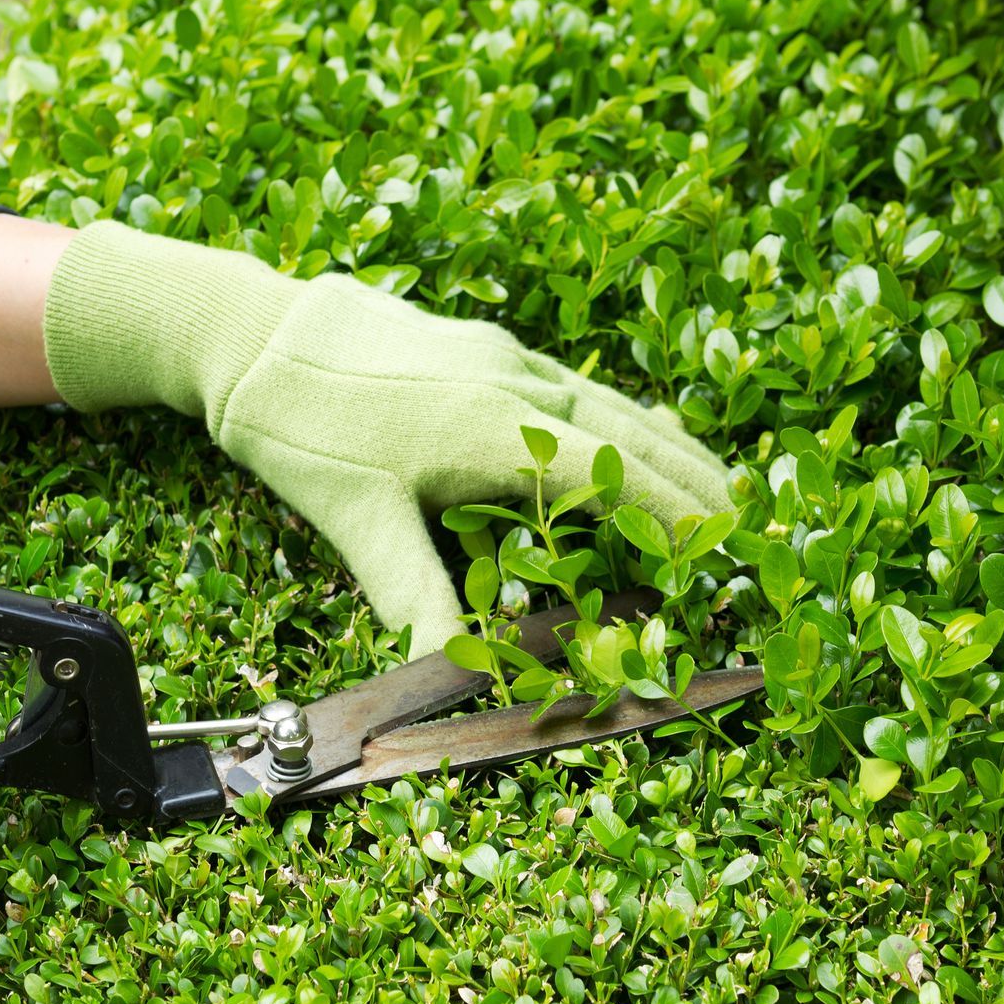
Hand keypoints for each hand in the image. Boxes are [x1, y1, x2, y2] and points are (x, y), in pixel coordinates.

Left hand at [43, 222, 731, 653]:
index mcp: (496, 428)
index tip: (724, 553)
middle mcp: (515, 384)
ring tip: (719, 484)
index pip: (614, 480)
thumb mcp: (355, 519)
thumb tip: (448, 672)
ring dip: (669, 447)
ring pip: (611, 405)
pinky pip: (577, 385)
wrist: (249, 330)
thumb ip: (412, 594)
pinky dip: (621, 417)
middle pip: (633, 437)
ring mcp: (504, 357)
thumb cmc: (298, 425)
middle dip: (698, 485)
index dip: (675, 520)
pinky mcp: (484, 345)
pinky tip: (630, 432)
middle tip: (754, 527)